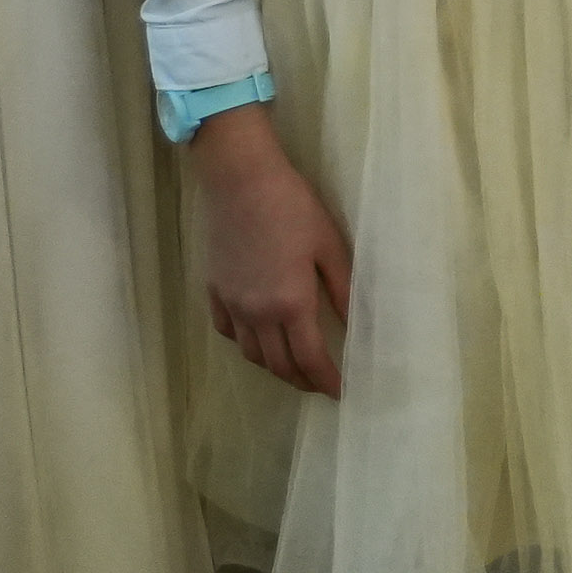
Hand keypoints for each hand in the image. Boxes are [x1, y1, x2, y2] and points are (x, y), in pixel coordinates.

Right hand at [185, 110, 351, 397]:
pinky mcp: (214, 289)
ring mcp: (231, 303)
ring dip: (273, 366)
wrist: (241, 180)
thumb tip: (358, 324)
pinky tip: (257, 338)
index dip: (325, 380)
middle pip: (277, 364)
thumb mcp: (330, 247)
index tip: (340, 391)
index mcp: (290, 304)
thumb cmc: (293, 208)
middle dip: (301, 380)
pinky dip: (245, 343)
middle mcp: (256, 313)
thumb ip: (343, 290)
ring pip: (250, 353)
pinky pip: (227, 331)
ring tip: (293, 367)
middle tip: (319, 384)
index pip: (309, 359)